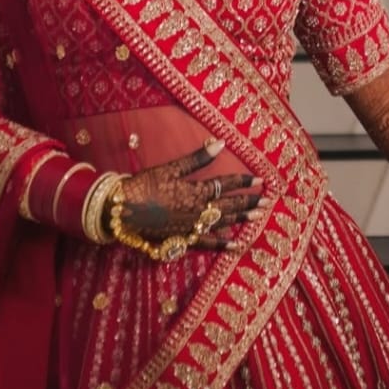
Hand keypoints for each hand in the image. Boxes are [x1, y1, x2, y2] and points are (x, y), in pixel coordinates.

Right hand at [115, 140, 264, 251]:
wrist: (122, 212)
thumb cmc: (144, 185)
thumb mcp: (170, 168)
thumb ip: (197, 159)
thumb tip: (220, 143)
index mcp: (196, 190)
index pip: (226, 184)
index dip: (244, 181)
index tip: (260, 180)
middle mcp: (199, 211)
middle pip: (229, 205)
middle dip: (249, 201)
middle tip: (267, 200)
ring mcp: (193, 227)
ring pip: (223, 223)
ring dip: (242, 219)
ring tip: (258, 216)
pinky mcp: (184, 240)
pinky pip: (208, 244)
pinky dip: (223, 245)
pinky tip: (236, 245)